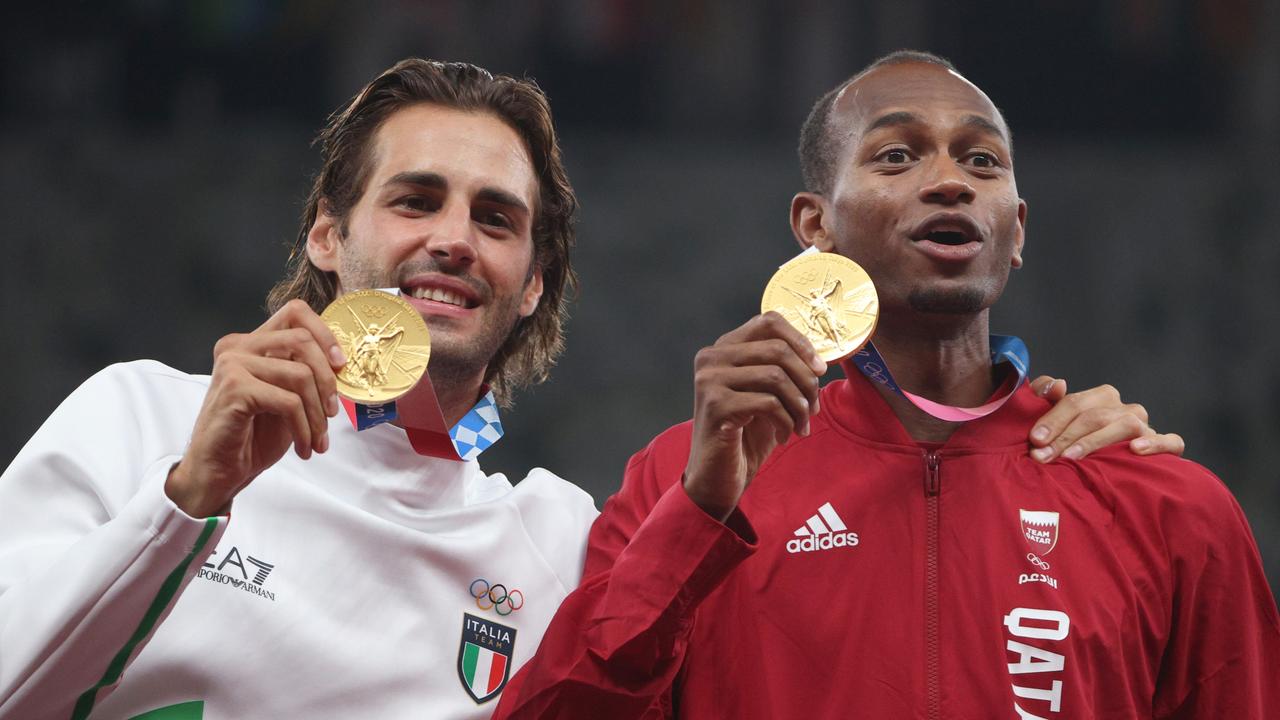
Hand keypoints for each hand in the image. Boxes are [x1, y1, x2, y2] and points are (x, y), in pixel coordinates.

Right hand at [165, 300, 346, 516]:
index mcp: (252, 342)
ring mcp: (233, 364)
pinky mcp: (234, 388)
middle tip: (332, 413)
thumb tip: (342, 362)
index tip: (341, 366)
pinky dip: (304, 428)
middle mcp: (238, 345)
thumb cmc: (254, 436)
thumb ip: (307, 373)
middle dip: (327, 380)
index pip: (295, 312)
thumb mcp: (288, 397)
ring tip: (317, 439)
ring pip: (300, 374)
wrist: (220, 471)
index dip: (326, 334)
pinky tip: (303, 447)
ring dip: (317, 414)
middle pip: (302, 339)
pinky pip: (288, 402)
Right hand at [683, 313, 825, 521]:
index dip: (801, 342)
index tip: (820, 369)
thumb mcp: (768, 395)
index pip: (769, 322)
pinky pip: (769, 403)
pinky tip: (783, 437)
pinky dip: (786, 422)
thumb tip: (820, 359)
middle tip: (813, 408)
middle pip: (777, 349)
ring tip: (801, 426)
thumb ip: (783, 369)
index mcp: (724, 348)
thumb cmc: (746, 435)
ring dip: (799, 405)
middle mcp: (711, 357)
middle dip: (806, 380)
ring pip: (776, 376)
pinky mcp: (715, 405)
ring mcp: (709, 380)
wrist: (717, 477)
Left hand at [1027, 377, 1184, 462]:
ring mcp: (1147, 426)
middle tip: (1043, 457)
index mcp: (1101, 397)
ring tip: (1073, 457)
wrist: (1105, 470)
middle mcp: (1125, 409)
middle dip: (1066, 437)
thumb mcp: (1053, 418)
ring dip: (1096, 442)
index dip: (1053, 420)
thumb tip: (1057, 384)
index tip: (1035, 439)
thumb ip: (1044, 395)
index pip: (1075, 403)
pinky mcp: (1167, 445)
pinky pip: (1171, 441)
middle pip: (1095, 416)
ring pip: (1127, 425)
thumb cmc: (1072, 442)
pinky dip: (1156, 443)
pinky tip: (1135, 450)